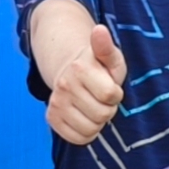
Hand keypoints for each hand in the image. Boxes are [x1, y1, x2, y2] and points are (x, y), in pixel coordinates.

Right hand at [47, 23, 125, 145]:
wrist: (71, 72)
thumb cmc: (99, 68)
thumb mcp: (110, 57)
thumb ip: (107, 47)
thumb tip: (99, 30)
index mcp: (80, 68)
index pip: (111, 95)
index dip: (116, 94)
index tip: (110, 87)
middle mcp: (64, 85)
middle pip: (102, 115)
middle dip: (108, 109)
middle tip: (101, 98)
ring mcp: (56, 103)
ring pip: (91, 130)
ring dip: (98, 122)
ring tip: (93, 106)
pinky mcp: (52, 118)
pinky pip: (77, 139)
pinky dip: (86, 133)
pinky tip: (85, 117)